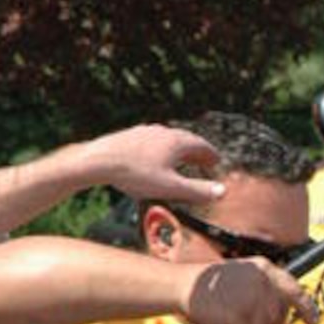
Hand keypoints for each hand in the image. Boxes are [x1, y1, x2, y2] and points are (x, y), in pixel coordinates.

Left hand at [83, 125, 225, 204]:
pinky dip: (162, 148)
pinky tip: (155, 156)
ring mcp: (145, 131)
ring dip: (179, 148)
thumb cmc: (135, 175)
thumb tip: (223, 192)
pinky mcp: (131, 135)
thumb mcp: (171, 188)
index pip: (202, 146)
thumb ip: (198, 191)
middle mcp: (163, 132)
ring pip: (169, 138)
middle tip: (203, 161)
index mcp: (177, 142)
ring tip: (182, 159)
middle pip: (186, 140)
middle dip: (197, 151)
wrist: (99, 160)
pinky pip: (152, 140)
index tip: (216, 162)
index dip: (211, 155)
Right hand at [180, 257, 316, 323]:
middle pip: (276, 320)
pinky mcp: (242, 311)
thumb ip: (258, 296)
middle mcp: (262, 280)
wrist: (178, 286)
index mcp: (263, 269)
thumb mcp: (238, 284)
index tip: (313, 321)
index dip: (306, 307)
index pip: (293, 289)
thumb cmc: (204, 290)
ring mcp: (253, 295)